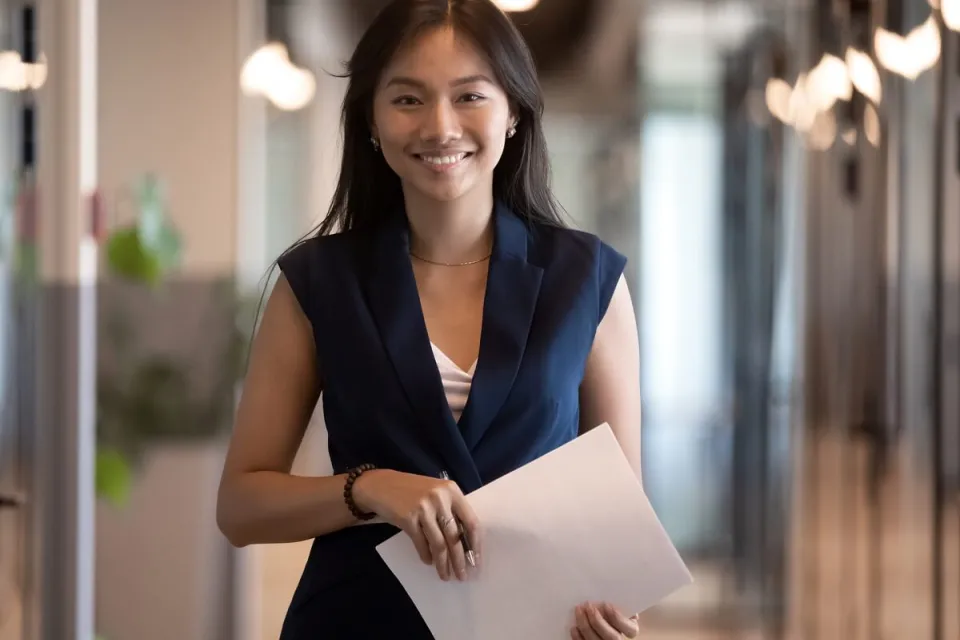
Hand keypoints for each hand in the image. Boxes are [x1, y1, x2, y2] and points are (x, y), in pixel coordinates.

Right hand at [352, 469, 480, 581]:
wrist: (380, 485)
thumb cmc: (412, 490)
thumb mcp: (436, 493)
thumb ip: (451, 510)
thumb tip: (465, 543)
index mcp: (452, 491)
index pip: (470, 522)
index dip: (475, 544)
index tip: (476, 561)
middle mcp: (440, 498)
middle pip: (455, 536)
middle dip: (460, 560)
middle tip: (462, 576)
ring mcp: (423, 508)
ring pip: (439, 544)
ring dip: (443, 564)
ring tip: (445, 576)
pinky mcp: (408, 518)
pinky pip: (421, 543)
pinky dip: (426, 556)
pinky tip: (428, 562)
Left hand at [571, 602, 638, 639]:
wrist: (607, 626)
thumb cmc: (615, 614)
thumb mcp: (623, 609)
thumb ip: (623, 606)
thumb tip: (620, 598)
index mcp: (630, 630)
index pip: (630, 629)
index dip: (617, 617)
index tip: (606, 604)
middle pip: (612, 637)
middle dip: (598, 621)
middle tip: (588, 606)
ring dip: (585, 625)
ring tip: (578, 610)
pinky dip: (578, 637)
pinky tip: (574, 627)